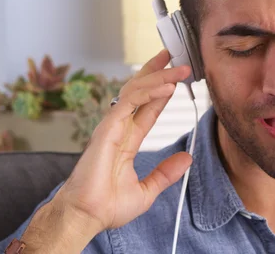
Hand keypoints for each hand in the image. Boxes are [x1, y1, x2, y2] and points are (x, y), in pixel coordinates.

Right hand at [53, 50, 192, 231]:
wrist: (87, 217)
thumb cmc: (106, 206)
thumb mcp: (147, 189)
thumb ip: (166, 173)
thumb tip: (187, 158)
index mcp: (127, 139)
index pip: (147, 107)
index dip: (161, 90)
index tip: (176, 78)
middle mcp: (119, 128)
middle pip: (139, 91)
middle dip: (157, 72)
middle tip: (175, 58)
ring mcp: (112, 126)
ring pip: (136, 91)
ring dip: (159, 77)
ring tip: (179, 68)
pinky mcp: (107, 128)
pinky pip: (130, 102)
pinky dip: (149, 92)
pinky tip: (168, 87)